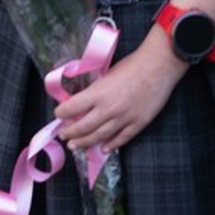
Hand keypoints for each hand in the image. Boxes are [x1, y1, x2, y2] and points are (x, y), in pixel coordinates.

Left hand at [55, 29, 185, 152]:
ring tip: (76, 146)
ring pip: (101, 136)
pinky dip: (112, 145)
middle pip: (85, 126)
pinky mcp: (139, 124)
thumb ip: (96, 89)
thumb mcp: (105, 74)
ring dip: (86, 142)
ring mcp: (124, 119)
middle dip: (72, 133)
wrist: (157, 68)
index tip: (57, 115)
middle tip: (64, 137)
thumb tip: (84, 99)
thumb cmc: (130, 66)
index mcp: (98, 93)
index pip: (73, 107)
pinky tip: (103, 149)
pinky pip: (122, 138)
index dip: (63, 113)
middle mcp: (109, 109)